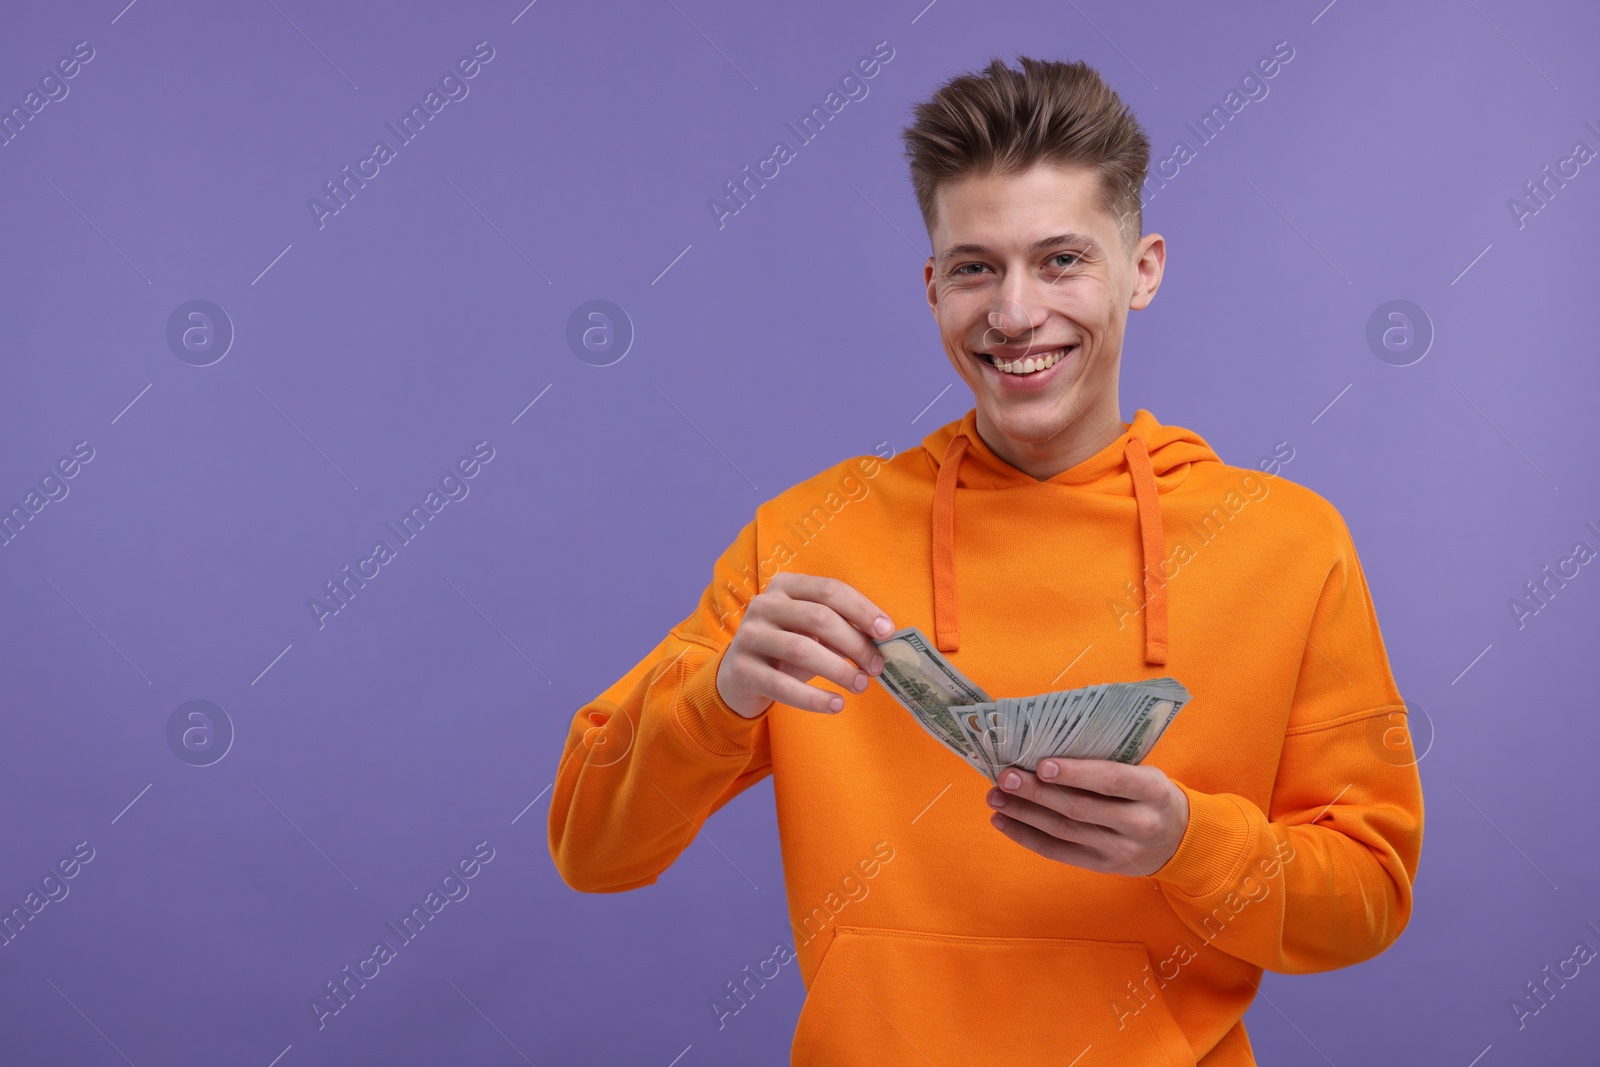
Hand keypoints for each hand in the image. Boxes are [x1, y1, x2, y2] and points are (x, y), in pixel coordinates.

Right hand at [715, 572, 893, 717]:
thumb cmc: (787, 649)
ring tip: (861, 686)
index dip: (862, 610)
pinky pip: (782, 685)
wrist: (738, 677)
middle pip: (819, 617)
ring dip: (838, 670)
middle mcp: (764, 604)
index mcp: (786, 586)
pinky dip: (814, 698)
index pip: (830, 590)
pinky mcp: (741, 669)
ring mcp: (749, 635)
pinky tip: (837, 705)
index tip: (887, 632)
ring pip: (801, 649)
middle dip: (854, 643)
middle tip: (877, 667)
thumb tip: (883, 643)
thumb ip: (842, 631)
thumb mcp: (812, 633)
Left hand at [986, 758, 1190, 876]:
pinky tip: (1004, 820)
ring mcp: (1120, 849)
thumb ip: (1107, 763)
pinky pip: (1059, 852)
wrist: (1180, 840)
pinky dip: (1027, 836)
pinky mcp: (1103, 866)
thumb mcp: (1145, 773)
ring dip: (1024, 813)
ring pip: (1064, 831)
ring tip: (996, 796)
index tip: (1041, 764)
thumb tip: (1047, 748)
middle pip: (1080, 808)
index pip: (1110, 780)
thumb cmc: (1150, 794)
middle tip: (1005, 776)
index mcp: (1152, 791)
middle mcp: (1139, 822)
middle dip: (1037, 792)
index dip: (1075, 773)